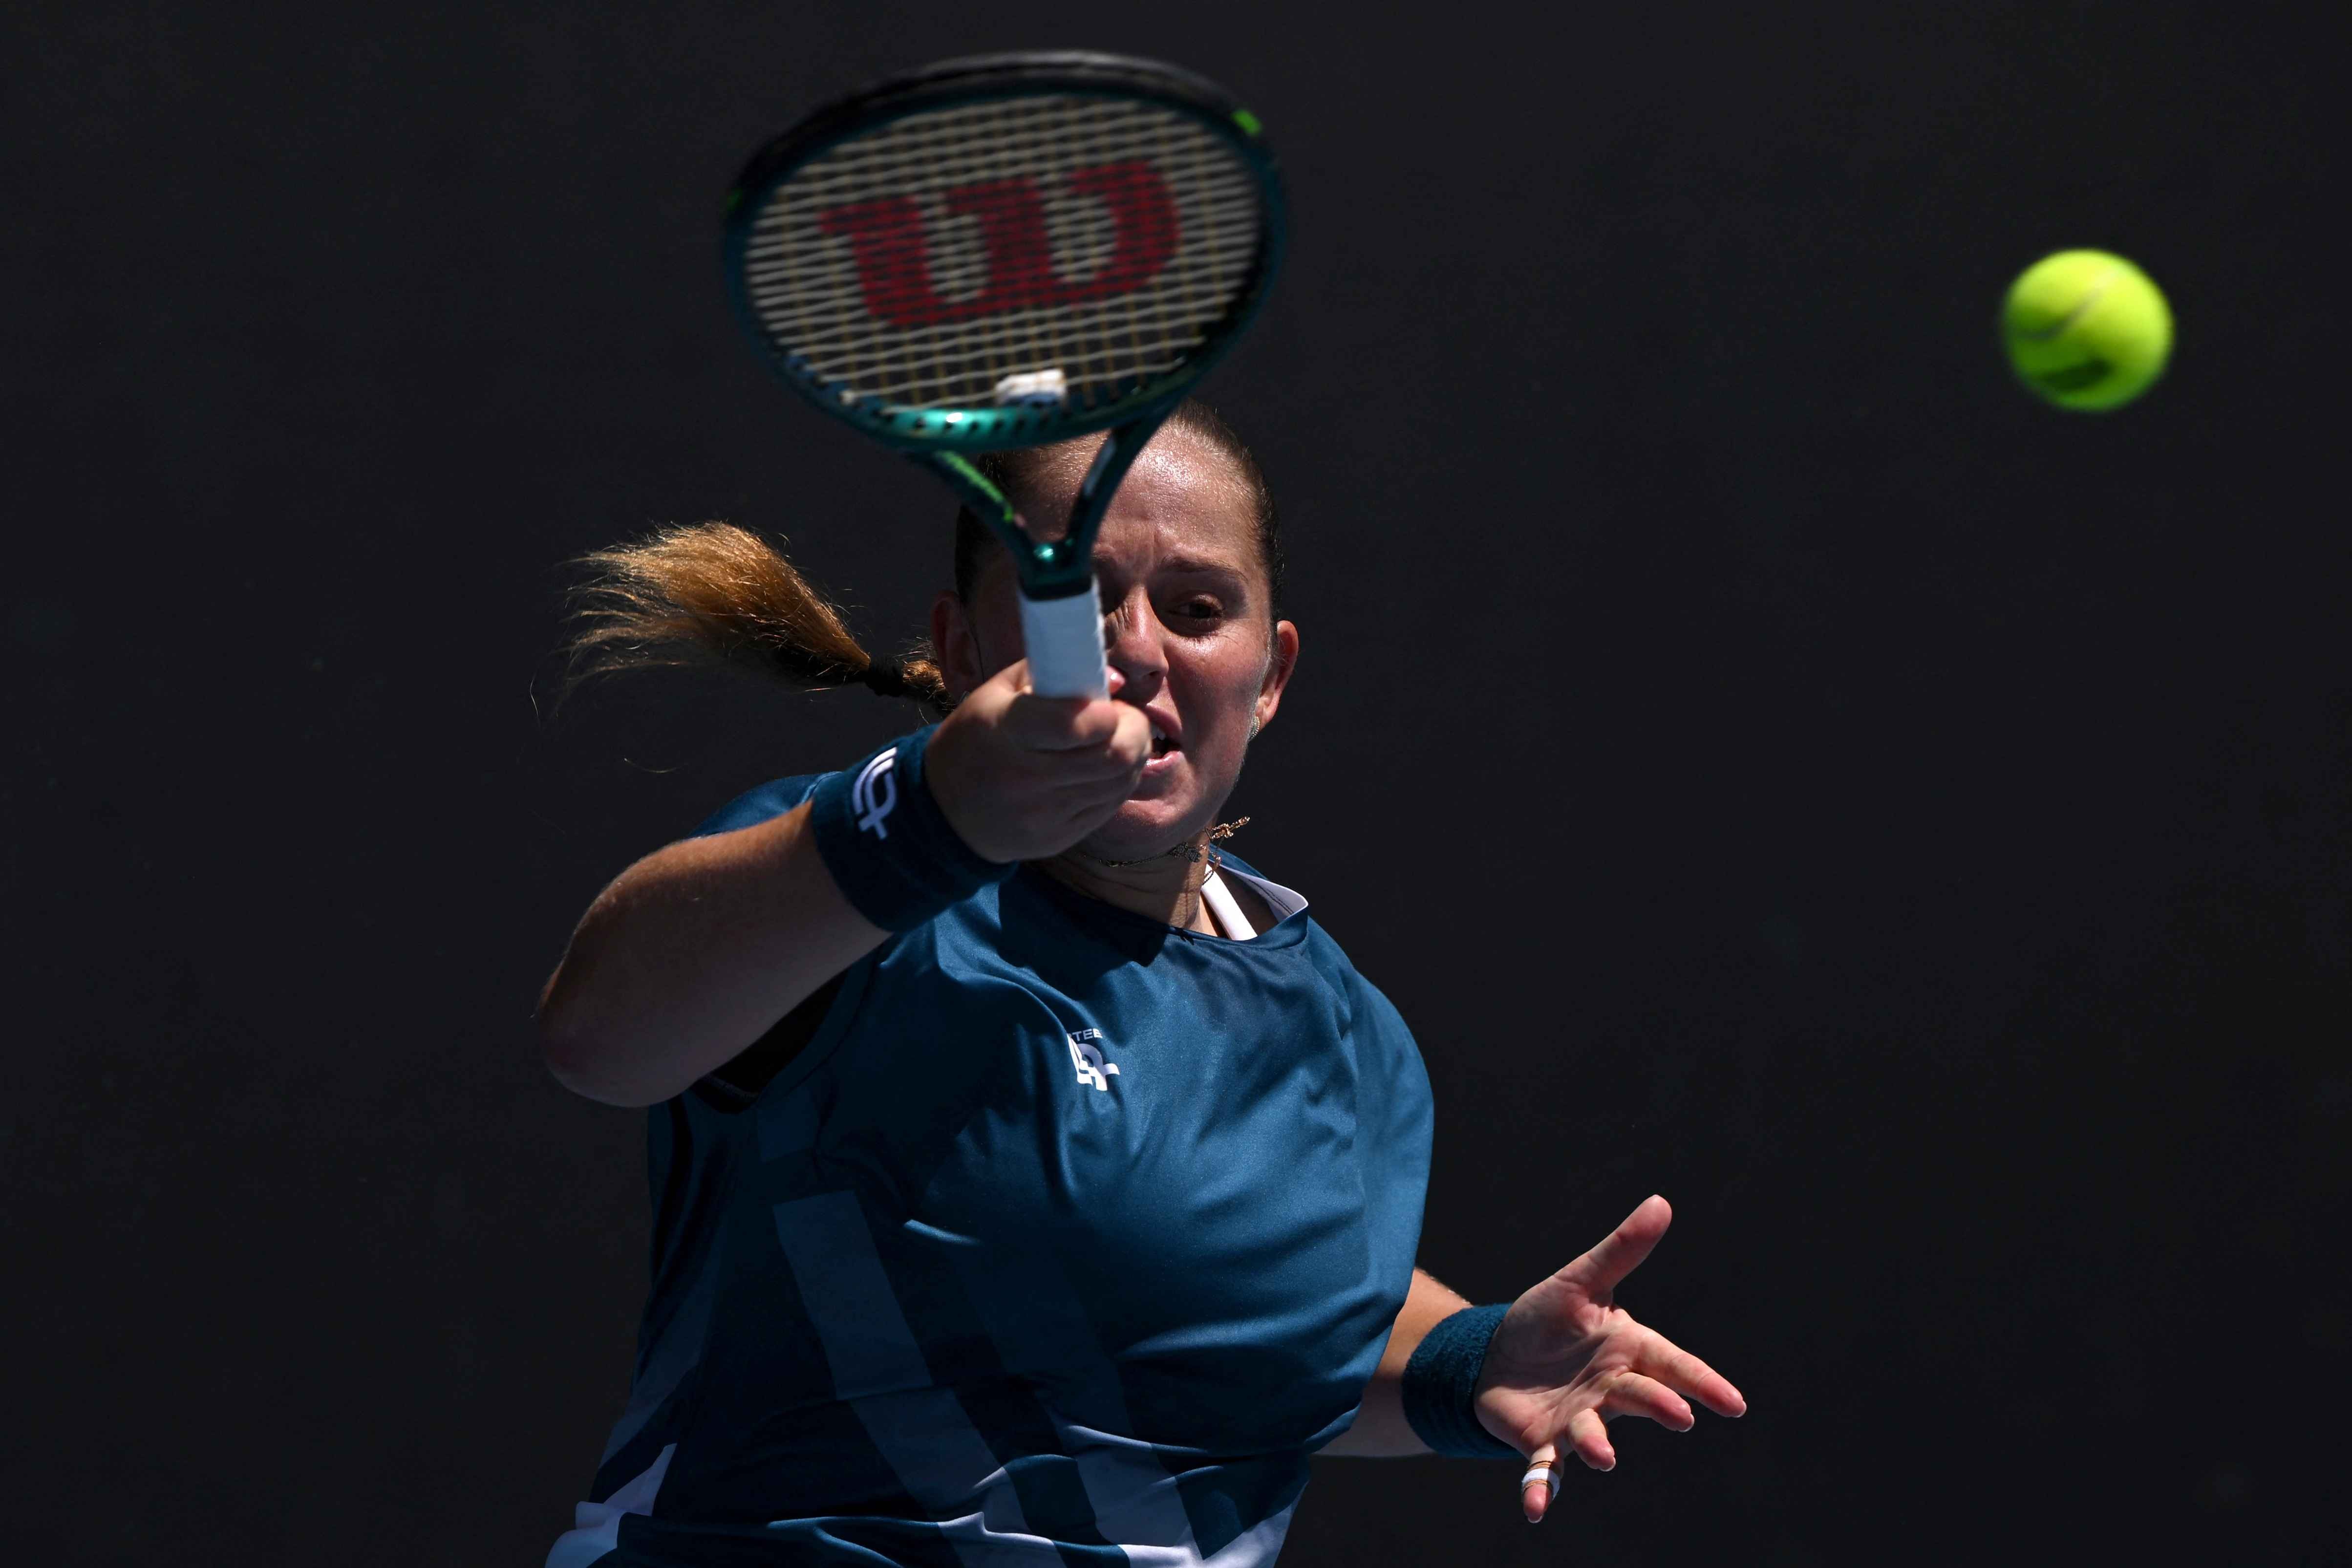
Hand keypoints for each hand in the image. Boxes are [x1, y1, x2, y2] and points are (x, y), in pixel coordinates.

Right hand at [924, 660, 1151, 863]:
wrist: (946, 810)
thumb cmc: (976, 738)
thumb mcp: (997, 692)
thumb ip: (1055, 672)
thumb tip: (1116, 681)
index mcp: (1006, 730)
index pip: (1079, 723)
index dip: (1108, 710)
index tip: (1105, 702)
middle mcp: (1026, 778)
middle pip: (1116, 755)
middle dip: (1134, 729)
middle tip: (1122, 718)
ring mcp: (1044, 815)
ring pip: (1122, 781)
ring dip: (1133, 755)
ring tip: (1114, 739)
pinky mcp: (1059, 839)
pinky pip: (1111, 805)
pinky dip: (1119, 781)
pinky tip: (1102, 768)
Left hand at [1474, 1195, 1745, 1522]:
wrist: (1496, 1354)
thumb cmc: (1549, 1320)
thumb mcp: (1580, 1280)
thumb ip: (1621, 1248)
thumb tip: (1661, 1202)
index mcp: (1628, 1351)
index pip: (1673, 1365)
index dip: (1703, 1384)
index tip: (1734, 1404)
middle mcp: (1610, 1390)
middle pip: (1640, 1398)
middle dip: (1658, 1406)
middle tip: (1678, 1415)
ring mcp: (1579, 1419)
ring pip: (1595, 1434)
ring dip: (1599, 1445)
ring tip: (1604, 1455)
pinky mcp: (1543, 1442)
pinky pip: (1545, 1470)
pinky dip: (1541, 1491)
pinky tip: (1535, 1509)